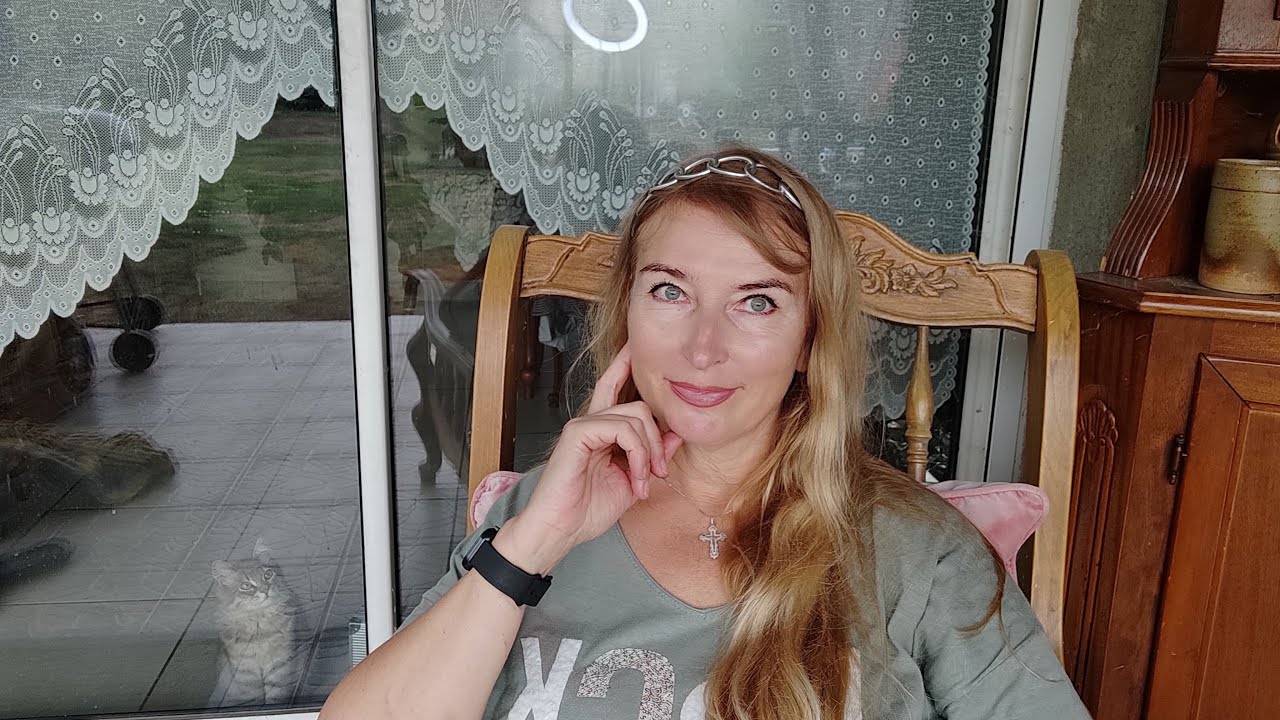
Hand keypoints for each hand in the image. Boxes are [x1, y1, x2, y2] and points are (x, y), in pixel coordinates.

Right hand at [515, 341, 683, 551]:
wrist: (560, 530)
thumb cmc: (588, 510)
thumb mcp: (632, 480)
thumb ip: (652, 455)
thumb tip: (675, 435)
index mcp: (601, 430)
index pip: (615, 387)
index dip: (626, 364)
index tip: (637, 346)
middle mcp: (591, 422)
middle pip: (638, 404)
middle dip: (658, 438)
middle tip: (660, 471)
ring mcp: (583, 425)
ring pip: (636, 417)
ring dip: (649, 454)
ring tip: (643, 482)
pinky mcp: (578, 433)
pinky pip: (623, 429)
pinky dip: (637, 455)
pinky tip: (634, 477)